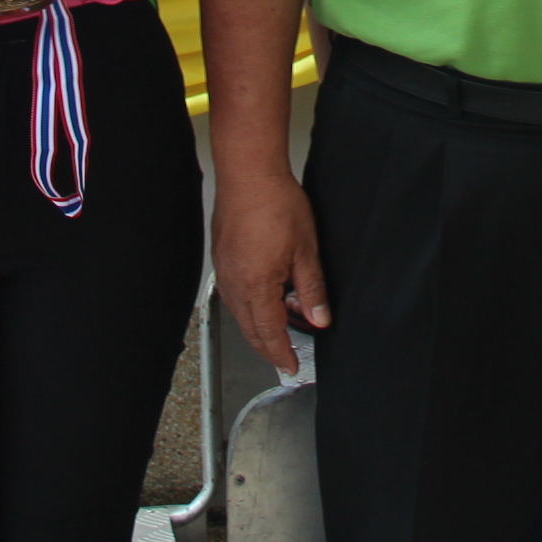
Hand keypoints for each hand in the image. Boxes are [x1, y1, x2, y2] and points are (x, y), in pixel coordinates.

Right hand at [215, 167, 328, 371]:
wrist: (248, 174)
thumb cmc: (275, 204)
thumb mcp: (306, 250)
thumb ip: (312, 289)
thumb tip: (320, 318)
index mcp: (257, 286)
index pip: (269, 333)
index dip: (281, 354)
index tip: (290, 366)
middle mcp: (234, 283)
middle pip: (250, 329)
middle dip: (267, 348)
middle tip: (283, 358)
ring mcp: (224, 271)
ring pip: (239, 313)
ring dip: (257, 328)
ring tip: (276, 333)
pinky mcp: (221, 258)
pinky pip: (232, 294)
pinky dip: (247, 307)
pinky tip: (260, 301)